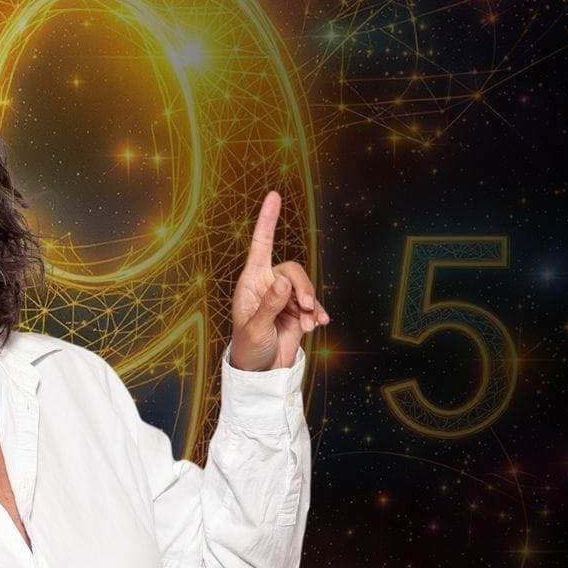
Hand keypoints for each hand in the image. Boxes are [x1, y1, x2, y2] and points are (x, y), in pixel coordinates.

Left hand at [230, 191, 328, 370]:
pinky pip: (313, 304)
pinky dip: (317, 313)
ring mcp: (284, 298)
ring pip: (305, 286)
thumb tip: (284, 280)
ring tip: (308, 325)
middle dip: (302, 287)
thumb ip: (270, 304)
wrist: (261, 372)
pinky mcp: (298, 312)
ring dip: (310, 304)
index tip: (273, 196)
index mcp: (251, 282)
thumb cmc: (248, 349)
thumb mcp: (255, 328)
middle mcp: (268, 285)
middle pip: (293, 270)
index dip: (267, 221)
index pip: (261, 245)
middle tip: (305, 308)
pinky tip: (318, 325)